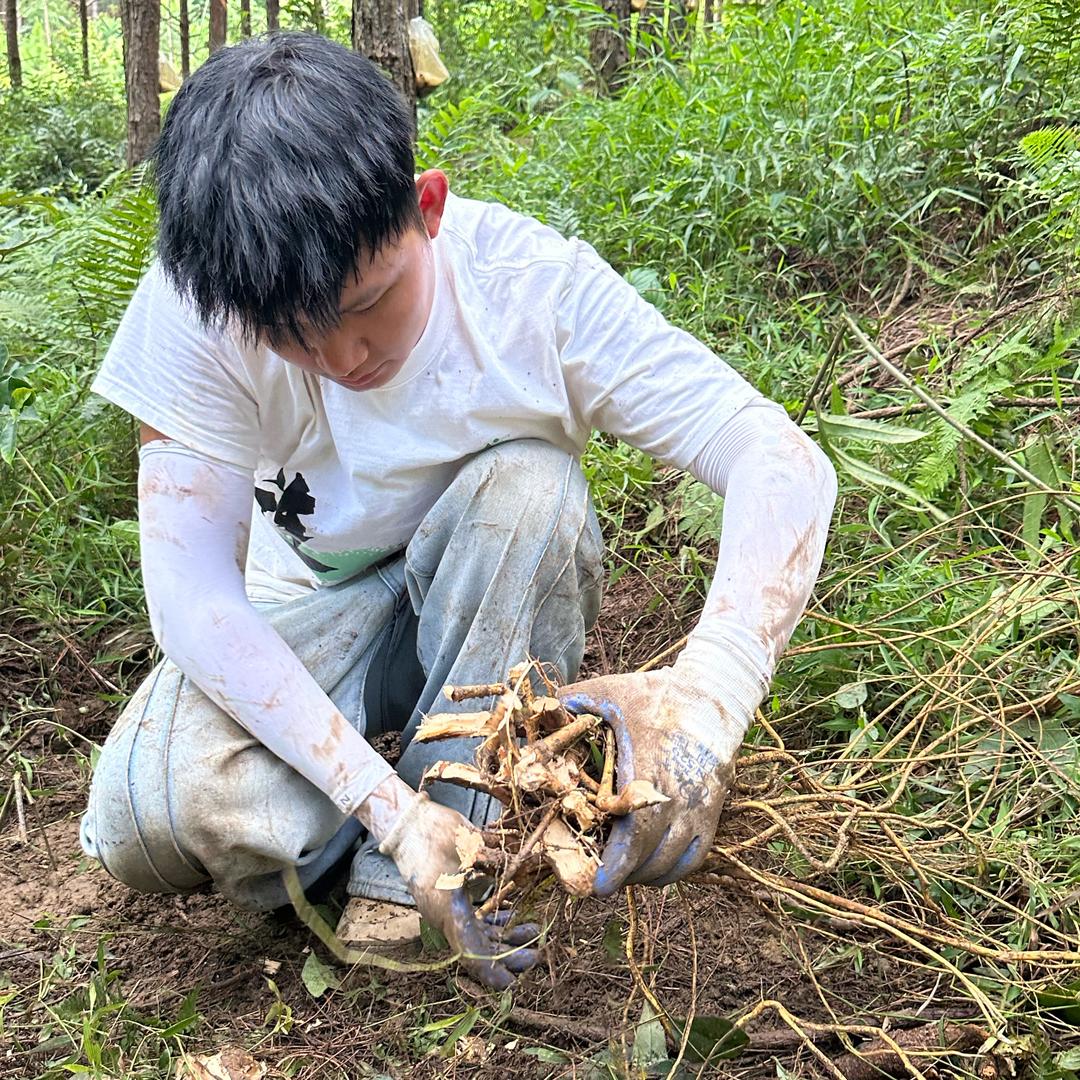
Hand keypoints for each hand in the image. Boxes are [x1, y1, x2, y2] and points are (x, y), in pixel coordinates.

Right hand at [378, 791, 540, 988]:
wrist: (408, 825)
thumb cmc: (434, 836)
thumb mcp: (466, 847)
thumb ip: (491, 861)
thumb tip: (517, 869)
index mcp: (448, 911)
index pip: (470, 952)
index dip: (491, 971)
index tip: (511, 982)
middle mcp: (448, 916)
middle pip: (480, 947)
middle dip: (509, 954)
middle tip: (536, 954)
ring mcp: (449, 908)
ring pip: (480, 934)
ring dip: (506, 936)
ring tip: (533, 932)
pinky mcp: (452, 898)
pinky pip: (474, 918)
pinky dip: (494, 920)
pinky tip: (512, 915)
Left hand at [560, 660, 757, 895]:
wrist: (714, 696)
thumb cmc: (658, 695)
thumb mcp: (613, 690)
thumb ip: (572, 701)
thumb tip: (537, 712)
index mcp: (649, 768)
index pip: (637, 832)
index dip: (617, 864)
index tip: (597, 884)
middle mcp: (679, 795)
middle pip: (652, 855)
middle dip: (622, 876)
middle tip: (596, 884)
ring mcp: (700, 807)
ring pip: (672, 862)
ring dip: (643, 876)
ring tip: (617, 876)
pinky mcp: (712, 812)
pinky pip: (694, 858)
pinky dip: (670, 872)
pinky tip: (648, 870)